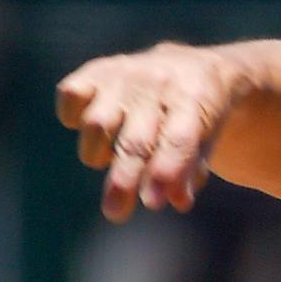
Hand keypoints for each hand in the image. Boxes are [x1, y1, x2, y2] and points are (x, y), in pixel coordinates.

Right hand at [55, 42, 245, 222]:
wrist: (193, 68)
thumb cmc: (199, 116)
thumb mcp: (208, 141)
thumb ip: (191, 171)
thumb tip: (175, 201)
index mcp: (195, 98)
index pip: (179, 139)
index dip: (165, 173)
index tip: (152, 203)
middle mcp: (158, 82)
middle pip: (135, 140)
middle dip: (124, 180)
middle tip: (115, 213)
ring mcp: (126, 75)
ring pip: (97, 123)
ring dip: (98, 152)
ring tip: (112, 155)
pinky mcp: (97, 70)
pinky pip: (71, 95)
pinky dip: (72, 116)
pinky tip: (95, 130)